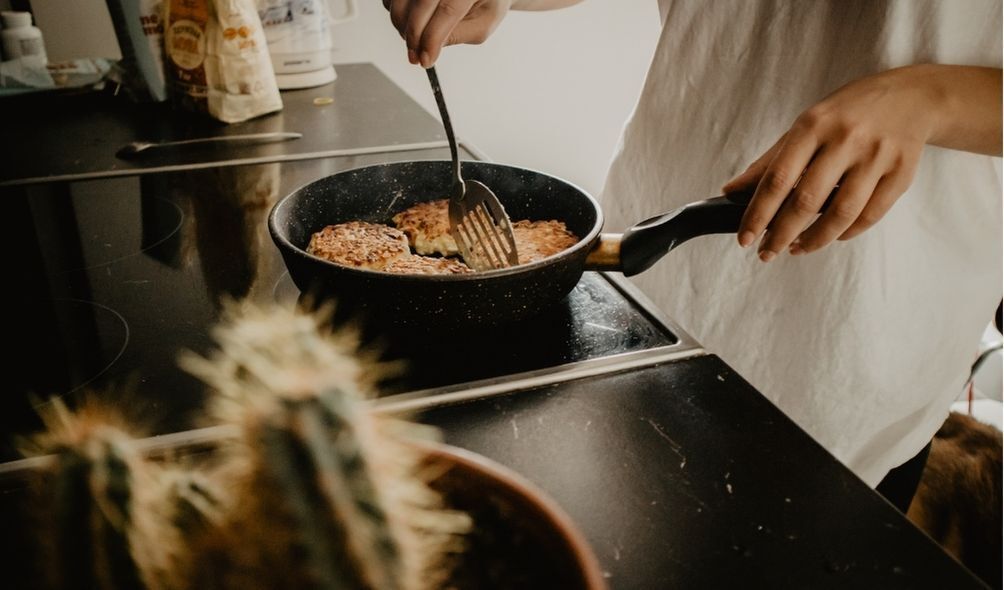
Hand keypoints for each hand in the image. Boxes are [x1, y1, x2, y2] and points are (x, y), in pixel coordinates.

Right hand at [385, 0, 513, 67]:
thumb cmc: (486, 2)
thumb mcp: (483, 24)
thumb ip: (459, 36)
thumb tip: (431, 47)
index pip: (447, 11)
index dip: (432, 39)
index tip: (426, 60)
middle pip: (421, 4)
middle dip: (414, 36)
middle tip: (416, 56)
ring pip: (401, 1)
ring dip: (402, 26)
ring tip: (415, 41)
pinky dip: (396, 14)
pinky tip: (409, 23)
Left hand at [724, 66, 938, 260]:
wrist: (911, 97)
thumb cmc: (847, 113)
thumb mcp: (806, 125)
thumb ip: (770, 161)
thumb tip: (731, 191)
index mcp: (814, 125)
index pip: (778, 179)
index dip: (758, 213)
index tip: (745, 239)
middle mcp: (846, 139)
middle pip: (807, 201)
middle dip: (782, 234)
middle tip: (767, 253)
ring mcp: (877, 156)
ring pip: (841, 214)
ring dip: (815, 240)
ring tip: (797, 249)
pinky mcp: (902, 172)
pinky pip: (870, 215)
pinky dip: (847, 233)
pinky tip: (830, 237)